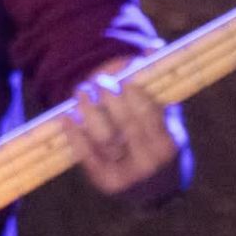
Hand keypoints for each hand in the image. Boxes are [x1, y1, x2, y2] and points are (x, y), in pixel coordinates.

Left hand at [62, 62, 188, 207]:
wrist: (156, 189)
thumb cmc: (160, 140)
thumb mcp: (167, 116)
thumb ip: (159, 83)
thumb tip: (153, 46)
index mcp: (168, 146)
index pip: (149, 116)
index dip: (135, 96)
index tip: (125, 79)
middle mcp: (148, 165)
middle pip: (124, 127)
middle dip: (109, 100)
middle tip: (98, 81)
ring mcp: (126, 177)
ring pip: (104, 140)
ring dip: (89, 112)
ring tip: (80, 91)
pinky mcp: (105, 183)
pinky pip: (86, 156)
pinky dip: (75, 134)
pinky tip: (67, 116)